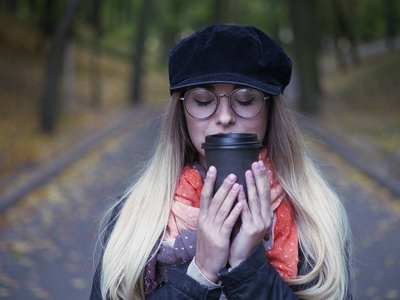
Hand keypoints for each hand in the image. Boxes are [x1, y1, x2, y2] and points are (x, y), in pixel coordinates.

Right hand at [195, 166, 242, 282]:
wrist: (205, 266)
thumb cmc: (209, 244)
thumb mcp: (207, 227)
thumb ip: (212, 213)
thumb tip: (218, 198)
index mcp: (203, 217)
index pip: (205, 195)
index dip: (209, 182)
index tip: (213, 168)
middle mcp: (205, 221)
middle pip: (214, 199)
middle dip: (223, 186)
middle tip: (232, 173)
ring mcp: (212, 229)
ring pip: (221, 209)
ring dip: (230, 196)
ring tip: (238, 184)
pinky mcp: (219, 238)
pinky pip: (227, 223)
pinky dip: (234, 213)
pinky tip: (240, 205)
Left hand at [228, 161, 272, 267]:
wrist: (240, 257)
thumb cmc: (241, 236)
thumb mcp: (248, 218)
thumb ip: (249, 205)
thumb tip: (244, 186)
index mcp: (265, 214)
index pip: (265, 192)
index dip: (262, 178)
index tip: (258, 164)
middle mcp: (265, 218)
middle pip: (263, 193)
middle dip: (260, 177)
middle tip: (256, 163)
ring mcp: (259, 223)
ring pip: (255, 200)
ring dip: (251, 185)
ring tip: (248, 172)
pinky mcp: (250, 229)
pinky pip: (245, 211)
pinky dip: (242, 199)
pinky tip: (238, 189)